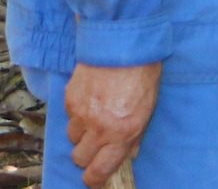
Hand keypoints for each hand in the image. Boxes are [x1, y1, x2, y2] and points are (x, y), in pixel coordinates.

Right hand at [64, 61, 159, 187]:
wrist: (124, 42)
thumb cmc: (143, 74)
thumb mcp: (148, 109)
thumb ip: (134, 135)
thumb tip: (127, 153)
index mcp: (123, 133)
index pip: (99, 171)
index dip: (94, 178)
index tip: (95, 177)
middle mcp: (99, 128)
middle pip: (80, 159)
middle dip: (87, 155)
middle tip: (97, 143)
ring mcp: (82, 114)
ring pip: (72, 138)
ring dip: (82, 132)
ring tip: (95, 115)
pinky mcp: (70, 99)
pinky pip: (69, 116)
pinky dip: (77, 113)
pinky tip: (91, 98)